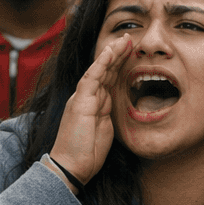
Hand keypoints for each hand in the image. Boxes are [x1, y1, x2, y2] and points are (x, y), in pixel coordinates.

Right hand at [49, 35, 131, 185]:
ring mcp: (82, 98)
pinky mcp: (79, 103)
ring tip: (124, 40)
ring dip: (111, 54)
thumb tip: (122, 104)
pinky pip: (91, 79)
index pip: (108, 78)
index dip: (119, 63)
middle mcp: (87, 97)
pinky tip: (109, 53)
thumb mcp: (106, 128)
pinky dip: (101, 65)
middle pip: (105, 70)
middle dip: (118, 53)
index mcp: (94, 102)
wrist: (71, 166)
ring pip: (98, 70)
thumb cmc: (88, 151)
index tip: (131, 50)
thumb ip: (111, 113)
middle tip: (130, 38)